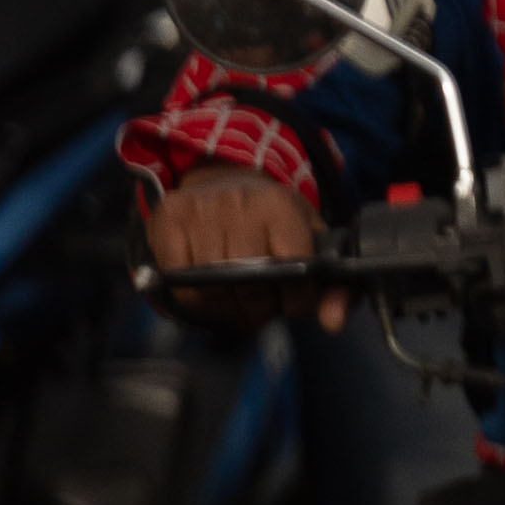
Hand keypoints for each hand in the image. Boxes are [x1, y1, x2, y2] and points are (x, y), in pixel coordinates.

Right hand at [145, 169, 337, 330]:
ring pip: (212, 286)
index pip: (294, 267)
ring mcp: (200, 211)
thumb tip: (334, 323)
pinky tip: (208, 288)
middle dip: (261, 307)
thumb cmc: (274, 220)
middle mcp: (239, 203)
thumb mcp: (313, 240)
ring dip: (227, 306)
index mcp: (281, 206)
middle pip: (249, 282)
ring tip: (237, 298)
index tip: (296, 302)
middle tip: (263, 306)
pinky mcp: (168, 220)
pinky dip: (194, 297)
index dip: (297, 298)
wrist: (225, 180)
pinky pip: (178, 281)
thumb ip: (336, 285)